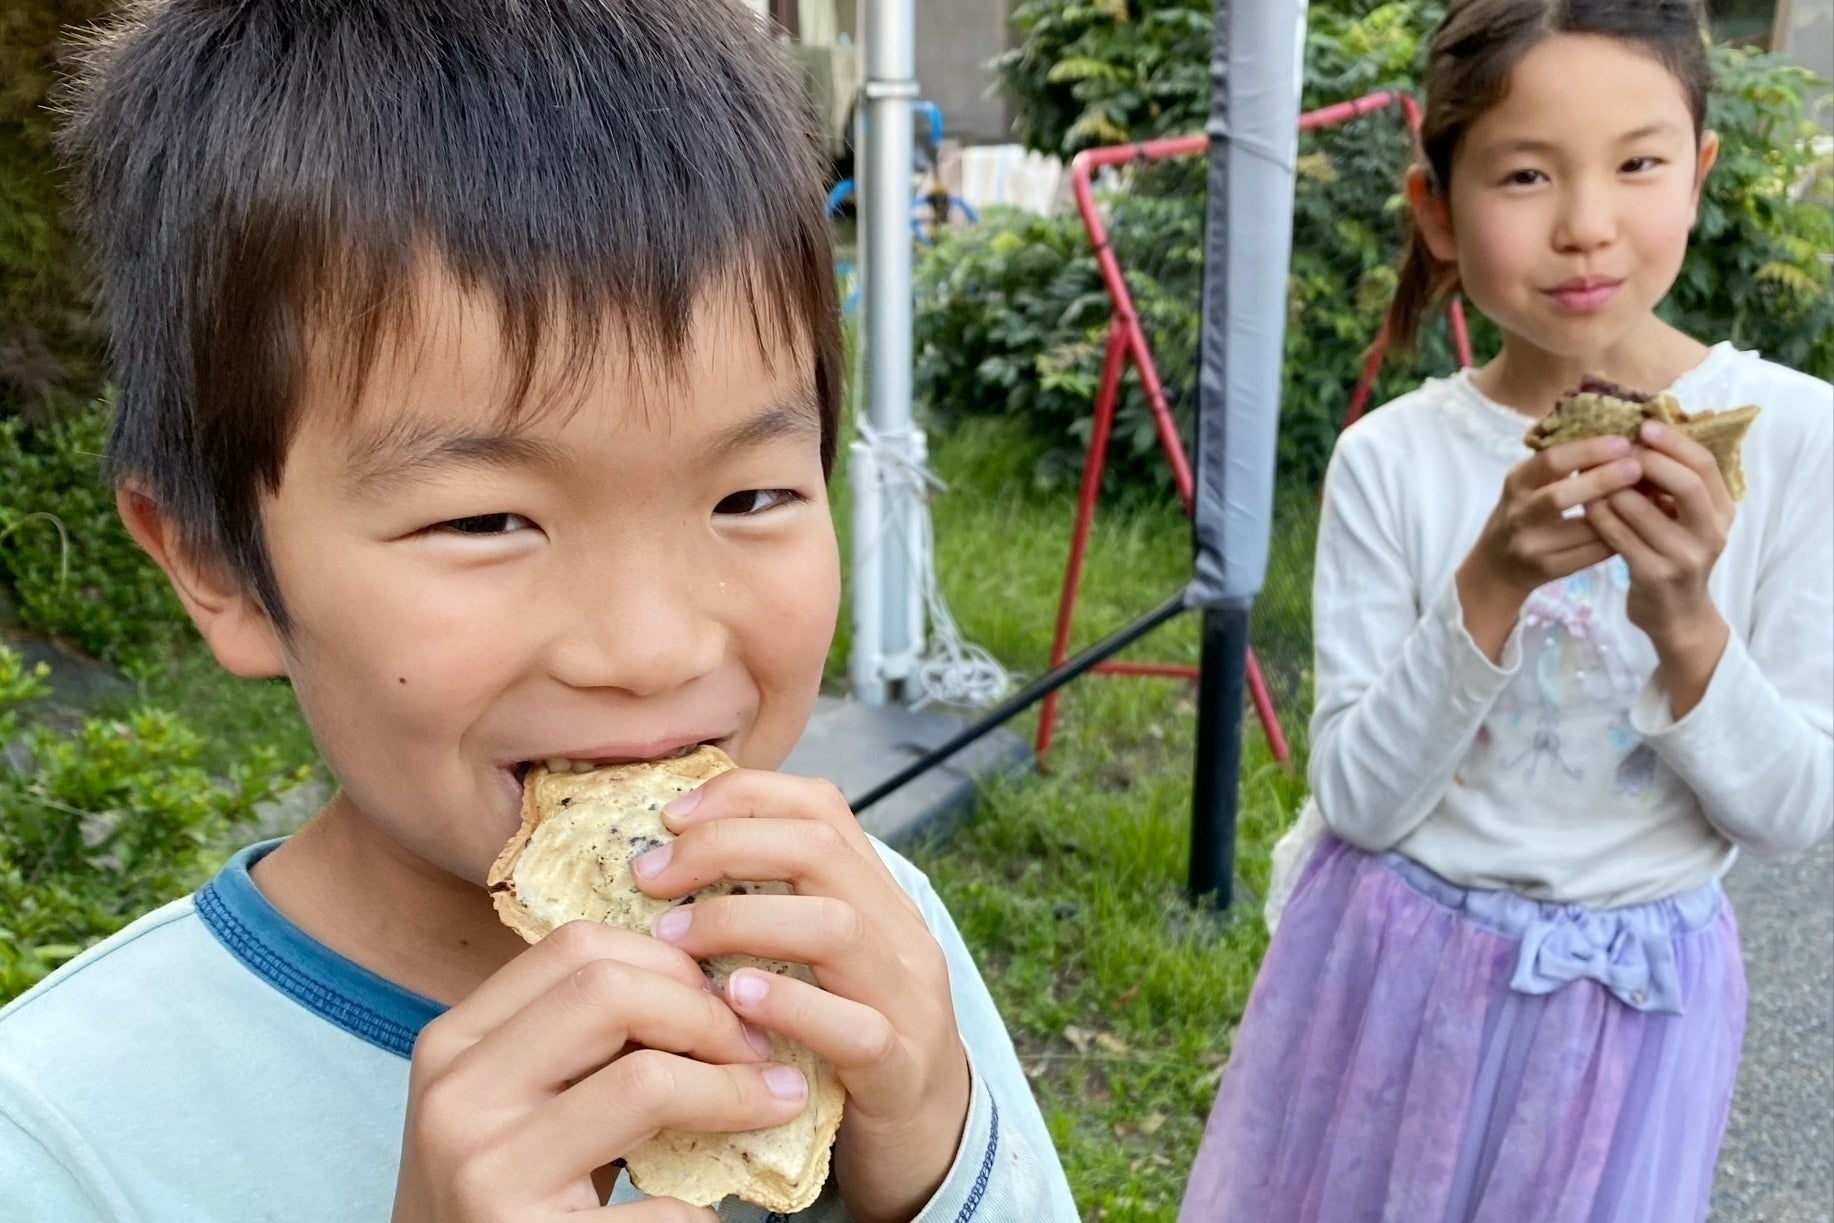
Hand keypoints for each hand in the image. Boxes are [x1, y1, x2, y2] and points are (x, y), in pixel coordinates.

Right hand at [391, 920, 809, 1222]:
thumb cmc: (516, 1196)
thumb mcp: (527, 1101)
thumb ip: (586, 1038)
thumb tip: (715, 980)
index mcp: (453, 1043)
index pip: (575, 947)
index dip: (671, 962)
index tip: (724, 1001)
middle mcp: (456, 1098)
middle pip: (610, 990)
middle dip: (708, 1014)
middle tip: (761, 1052)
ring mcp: (483, 1173)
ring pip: (644, 1079)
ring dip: (735, 1090)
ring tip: (777, 1104)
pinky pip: (661, 1205)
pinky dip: (705, 1208)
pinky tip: (710, 1213)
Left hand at [634, 771, 970, 1222]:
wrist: (931, 1142)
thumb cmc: (843, 1046)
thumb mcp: (817, 964)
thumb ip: (769, 911)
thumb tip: (664, 862)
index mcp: (876, 897)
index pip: (820, 806)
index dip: (743, 796)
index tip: (672, 817)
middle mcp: (899, 934)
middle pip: (819, 849)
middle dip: (725, 847)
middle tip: (651, 876)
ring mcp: (908, 1000)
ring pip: (834, 927)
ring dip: (740, 921)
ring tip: (672, 939)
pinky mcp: (901, 1070)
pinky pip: (853, 1028)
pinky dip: (790, 1006)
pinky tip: (732, 1001)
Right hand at [1458, 434, 1643, 659]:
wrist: (1498, 565)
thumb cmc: (1526, 512)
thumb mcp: (1531, 483)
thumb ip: (1563, 464)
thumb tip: (1619, 437)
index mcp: (1517, 482)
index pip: (1551, 462)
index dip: (1588, 451)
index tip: (1623, 442)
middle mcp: (1519, 513)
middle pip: (1560, 497)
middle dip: (1602, 480)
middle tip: (1638, 467)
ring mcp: (1531, 545)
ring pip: (1583, 529)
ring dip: (1619, 512)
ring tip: (1649, 496)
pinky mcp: (1548, 569)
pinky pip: (1592, 554)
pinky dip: (1620, 536)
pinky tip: (1639, 524)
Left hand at [1585, 419, 1733, 714]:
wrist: (1675, 616)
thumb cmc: (1673, 555)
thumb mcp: (1686, 520)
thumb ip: (1672, 486)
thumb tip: (1640, 437)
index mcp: (1723, 511)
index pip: (1706, 465)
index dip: (1675, 442)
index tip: (1644, 427)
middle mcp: (1712, 533)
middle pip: (1686, 483)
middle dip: (1648, 461)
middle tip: (1618, 450)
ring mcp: (1685, 557)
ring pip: (1644, 509)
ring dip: (1613, 486)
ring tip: (1591, 472)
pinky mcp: (1655, 576)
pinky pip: (1620, 537)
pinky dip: (1601, 516)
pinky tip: (1586, 504)